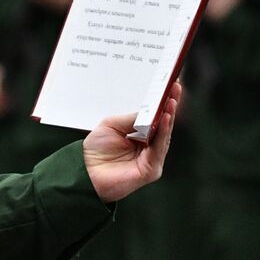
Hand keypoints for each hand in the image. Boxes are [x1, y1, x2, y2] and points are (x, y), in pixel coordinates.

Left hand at [83, 83, 180, 202]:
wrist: (84, 173)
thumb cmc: (95, 152)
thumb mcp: (112, 125)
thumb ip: (133, 118)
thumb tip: (151, 109)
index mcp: (140, 136)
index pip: (156, 117)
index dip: (164, 102)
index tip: (170, 86)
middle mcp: (148, 147)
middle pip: (164, 124)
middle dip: (171, 106)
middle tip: (175, 89)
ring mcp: (151, 158)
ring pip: (165, 135)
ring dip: (169, 117)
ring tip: (171, 101)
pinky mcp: (151, 169)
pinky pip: (160, 148)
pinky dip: (164, 132)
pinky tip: (165, 119)